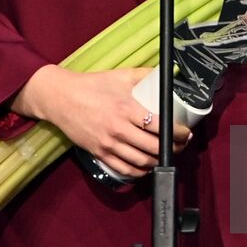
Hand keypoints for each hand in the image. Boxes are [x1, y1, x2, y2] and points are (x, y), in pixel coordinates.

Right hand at [12, 64, 190, 178]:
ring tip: (167, 155)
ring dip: (158, 162)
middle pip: (153, 147)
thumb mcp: (120, 75)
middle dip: (173, 149)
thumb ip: (144, 75)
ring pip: (141, 162)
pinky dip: (139, 172)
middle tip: (181, 145)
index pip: (159, 125)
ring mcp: (108, 144)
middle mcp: (118, 129)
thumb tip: (167, 74)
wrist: (60, 98)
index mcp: (126, 108)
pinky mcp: (99, 153)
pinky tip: (147, 166)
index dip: (177, 133)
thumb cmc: (92, 85)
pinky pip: (123, 169)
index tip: (185, 133)